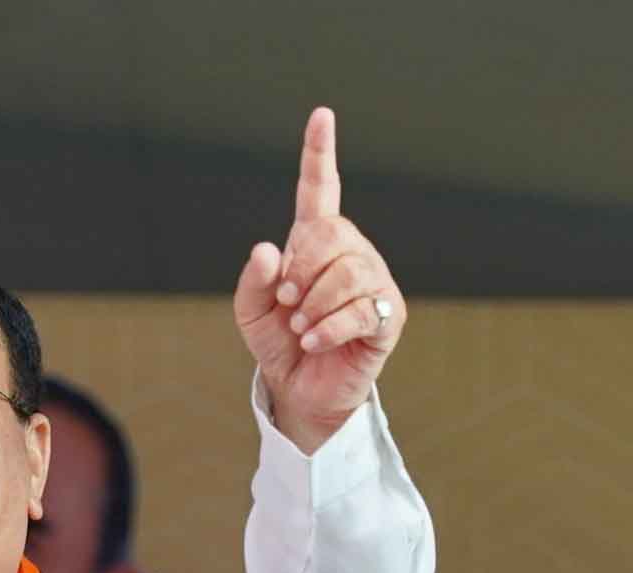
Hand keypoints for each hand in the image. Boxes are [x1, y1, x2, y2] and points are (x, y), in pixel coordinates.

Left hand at [233, 107, 405, 453]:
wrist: (301, 390)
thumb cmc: (280, 344)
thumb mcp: (252, 313)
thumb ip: (253, 282)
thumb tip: (268, 250)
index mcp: (316, 244)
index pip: (320, 191)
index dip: (319, 154)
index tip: (321, 116)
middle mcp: (351, 253)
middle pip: (331, 233)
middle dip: (299, 269)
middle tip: (287, 302)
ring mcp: (374, 281)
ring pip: (347, 271)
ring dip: (313, 304)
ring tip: (301, 328)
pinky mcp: (387, 315)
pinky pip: (360, 308)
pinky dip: (328, 327)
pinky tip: (313, 341)